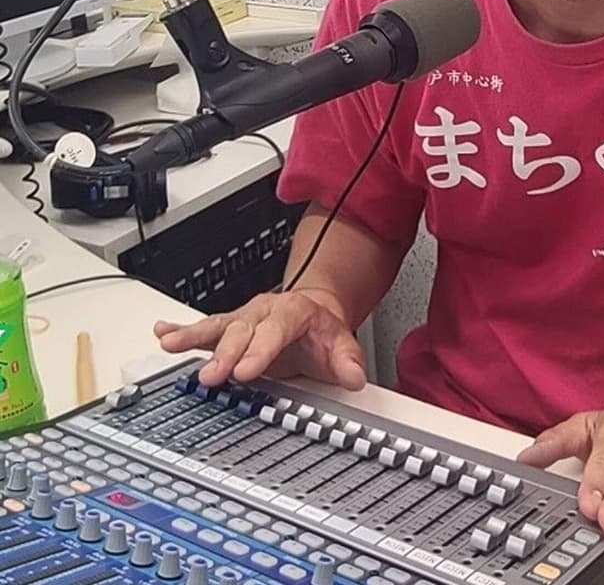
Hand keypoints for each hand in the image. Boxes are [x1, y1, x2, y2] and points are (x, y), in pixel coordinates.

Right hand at [154, 288, 365, 389]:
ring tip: (170, 343)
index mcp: (292, 312)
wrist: (312, 312)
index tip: (246, 371)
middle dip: (225, 353)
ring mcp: (243, 319)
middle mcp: (263, 311)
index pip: (275, 330)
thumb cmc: (321, 331)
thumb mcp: (341, 343)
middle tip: (212, 376)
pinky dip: (182, 331)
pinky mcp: (228, 329)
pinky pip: (203, 329)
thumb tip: (355, 378)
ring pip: (217, 326)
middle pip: (241, 330)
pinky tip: (163, 334)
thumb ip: (347, 361)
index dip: (260, 350)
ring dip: (193, 336)